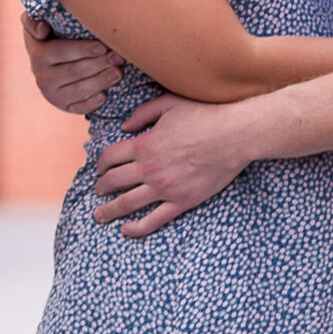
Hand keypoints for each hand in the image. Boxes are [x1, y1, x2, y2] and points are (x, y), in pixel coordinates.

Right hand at [22, 11, 123, 113]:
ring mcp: (53, 95)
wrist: (47, 62)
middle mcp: (43, 78)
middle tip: (118, 57)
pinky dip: (91, 104)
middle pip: (74, 71)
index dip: (83, 49)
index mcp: (39, 55)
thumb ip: (34, 22)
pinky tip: (105, 96)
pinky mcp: (64, 106)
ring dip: (100, 82)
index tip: (103, 46)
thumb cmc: (48, 36)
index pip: (62, 52)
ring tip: (118, 73)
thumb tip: (43, 31)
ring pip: (79, 90)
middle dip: (99, 64)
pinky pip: (78, 108)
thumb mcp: (36, 24)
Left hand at [92, 94, 250, 237]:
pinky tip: (125, 230)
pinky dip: (136, 228)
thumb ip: (143, 113)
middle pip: (113, 182)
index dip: (99, 163)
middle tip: (98, 191)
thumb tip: (124, 126)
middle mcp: (149, 169)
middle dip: (100, 187)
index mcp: (144, 145)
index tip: (100, 168)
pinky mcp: (182, 201)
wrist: (234, 135)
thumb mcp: (169, 103)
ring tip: (101, 215)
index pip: (109, 158)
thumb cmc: (205, 115)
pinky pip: (154, 220)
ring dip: (109, 210)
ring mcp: (165, 188)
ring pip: (127, 204)